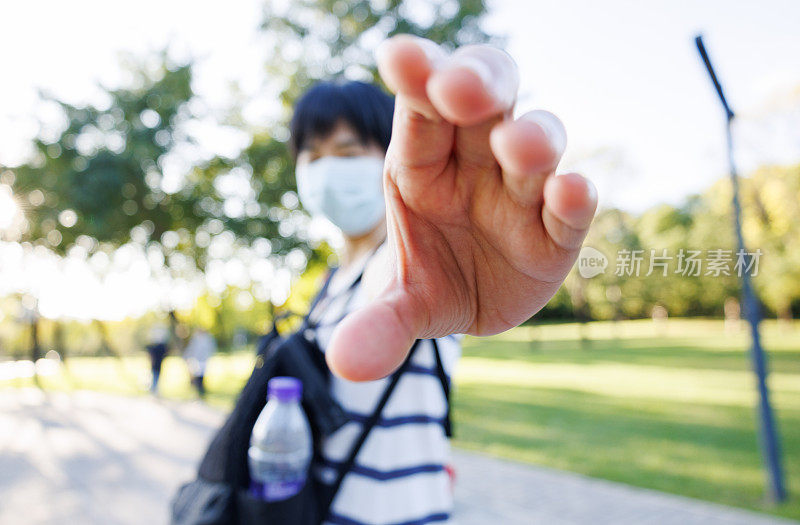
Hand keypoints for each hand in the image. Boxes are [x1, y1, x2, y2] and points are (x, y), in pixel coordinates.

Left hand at [327, 35, 596, 380]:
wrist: (472, 304)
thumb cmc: (428, 276)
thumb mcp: (399, 303)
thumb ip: (376, 324)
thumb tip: (344, 365)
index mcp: (420, 162)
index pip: (417, 112)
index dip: (414, 80)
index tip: (400, 56)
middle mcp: (473, 160)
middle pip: (484, 100)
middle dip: (475, 84)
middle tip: (458, 88)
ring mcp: (520, 190)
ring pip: (536, 139)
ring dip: (531, 138)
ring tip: (517, 148)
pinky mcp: (558, 229)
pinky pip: (571, 204)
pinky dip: (572, 197)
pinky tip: (567, 194)